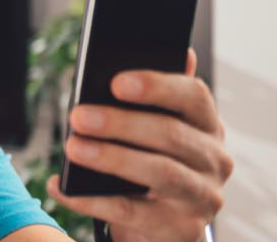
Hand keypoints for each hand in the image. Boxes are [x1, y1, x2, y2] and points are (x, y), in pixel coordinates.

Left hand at [48, 48, 232, 241]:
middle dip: (121, 123)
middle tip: (78, 116)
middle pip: (171, 135)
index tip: (116, 81)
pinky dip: (91, 200)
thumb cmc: (151, 165)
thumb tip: (179, 52)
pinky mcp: (182, 229)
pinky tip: (63, 188)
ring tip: (73, 147)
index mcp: (207, 126)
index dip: (157, 86)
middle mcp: (214, 160)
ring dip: (111, 158)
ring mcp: (202, 197)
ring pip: (160, 172)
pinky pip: (131, 212)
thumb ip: (156, 97)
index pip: (194, 96)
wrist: (161, 226)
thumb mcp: (156, 131)